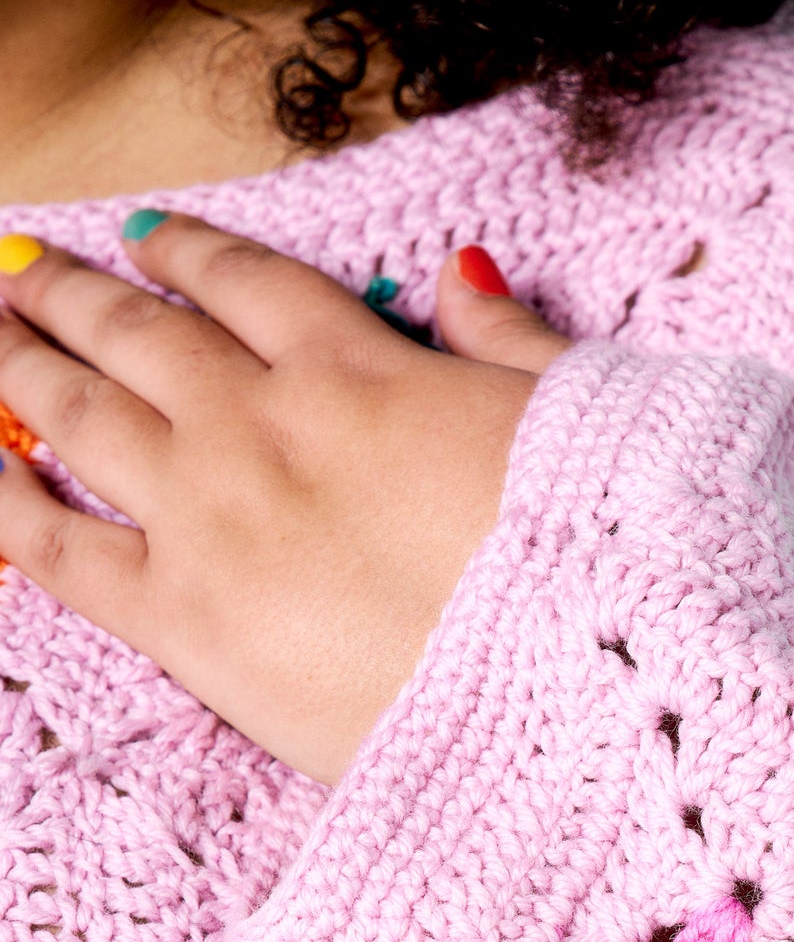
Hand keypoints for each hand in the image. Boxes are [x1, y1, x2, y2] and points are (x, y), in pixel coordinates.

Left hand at [0, 215, 568, 783]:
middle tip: (28, 272)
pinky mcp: (183, 619)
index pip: (250, 285)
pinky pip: (56, 546)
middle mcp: (265, 427)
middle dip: (78, 295)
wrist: (557, 704)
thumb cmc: (587, 568)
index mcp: (361, 373)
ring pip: (82, 413)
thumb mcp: (577, 423)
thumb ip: (507, 343)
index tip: (147, 237)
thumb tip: (460, 271)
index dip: (191, 252)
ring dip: (23, 363)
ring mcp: (210, 518)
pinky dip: (2, 499)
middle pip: (143, 335)